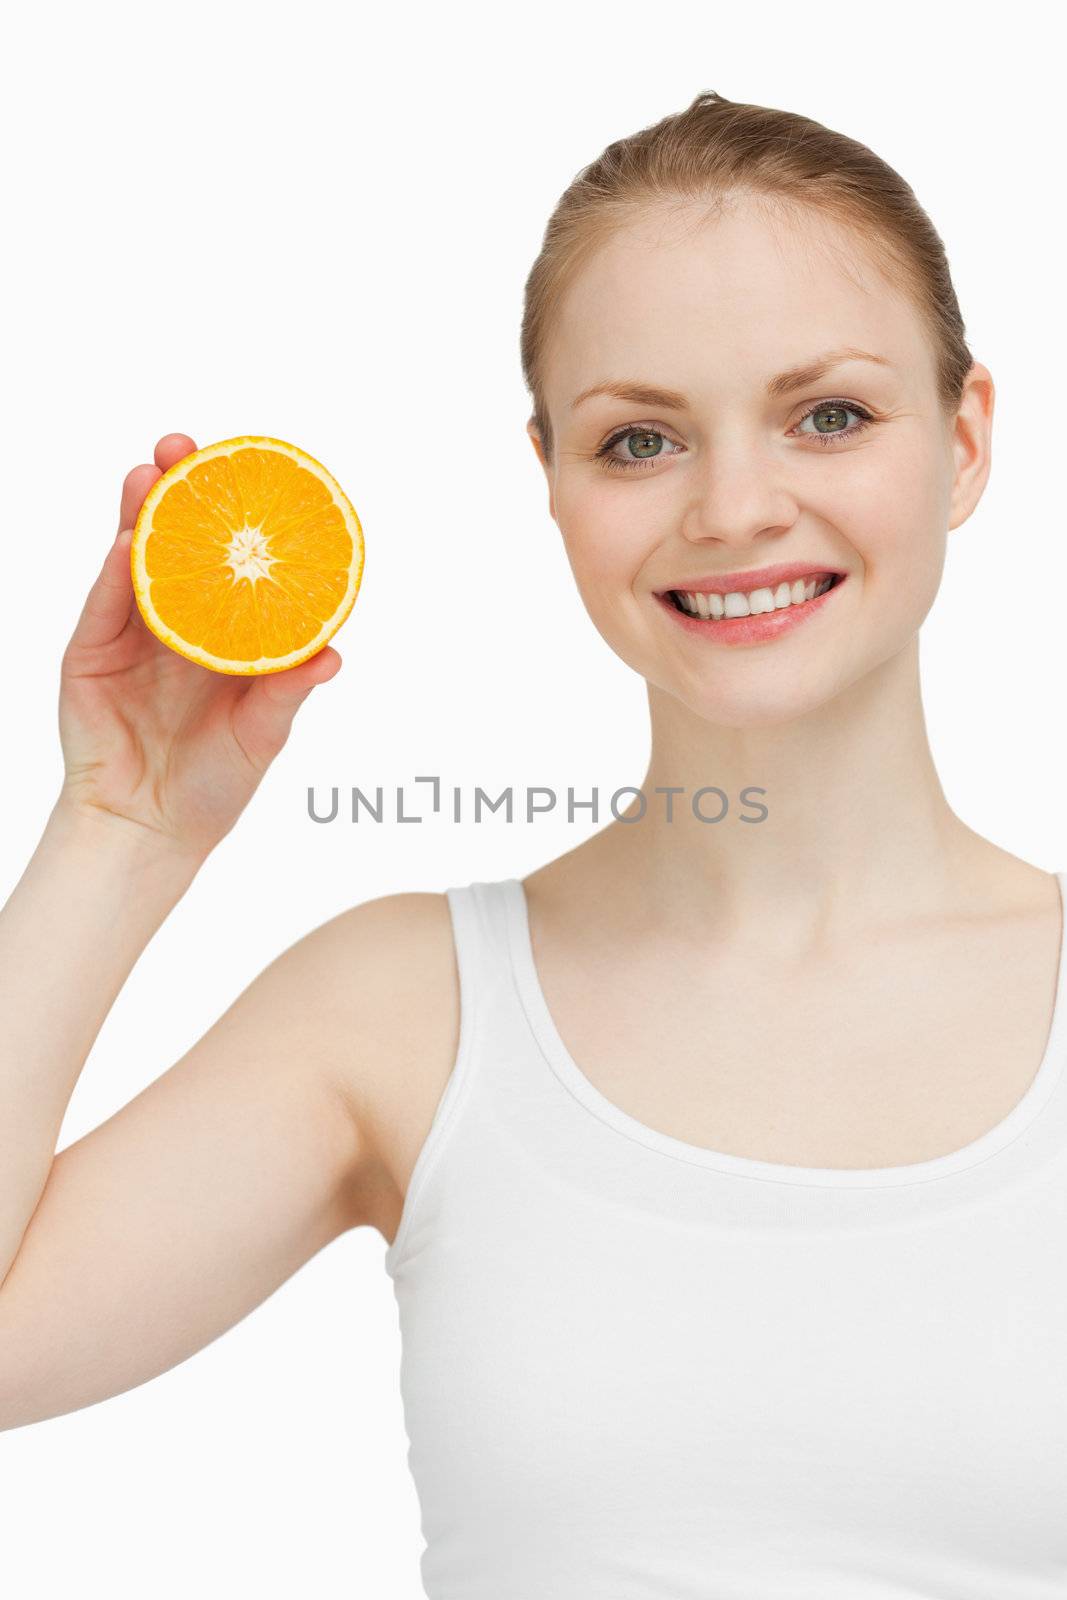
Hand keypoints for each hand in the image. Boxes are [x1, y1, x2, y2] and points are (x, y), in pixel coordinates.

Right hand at [56, 433, 341, 860]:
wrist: (150, 831)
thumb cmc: (213, 785)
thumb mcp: (262, 735)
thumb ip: (288, 692)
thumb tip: (332, 654)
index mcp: (222, 633)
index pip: (229, 561)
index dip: (235, 516)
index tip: (252, 471)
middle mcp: (176, 623)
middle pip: (177, 543)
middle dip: (179, 491)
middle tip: (185, 447)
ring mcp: (129, 634)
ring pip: (135, 560)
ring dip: (140, 513)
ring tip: (150, 472)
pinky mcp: (89, 653)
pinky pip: (103, 605)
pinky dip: (115, 574)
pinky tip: (128, 542)